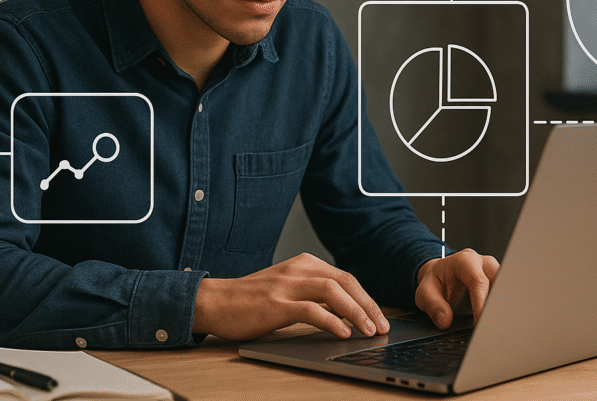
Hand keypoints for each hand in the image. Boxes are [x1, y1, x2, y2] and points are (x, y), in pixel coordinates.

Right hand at [192, 253, 389, 340]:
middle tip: (382, 326)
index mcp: (304, 264)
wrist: (214, 301)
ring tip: (369, 331)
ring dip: (356, 312)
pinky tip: (343, 333)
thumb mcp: (286, 290)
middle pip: (345, 282)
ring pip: (332, 292)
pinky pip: (311, 310)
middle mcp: (298, 269)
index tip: (379, 317)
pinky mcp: (275, 304)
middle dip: (368, 305)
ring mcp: (286, 285)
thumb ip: (312, 295)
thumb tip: (345, 313)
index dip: (366, 298)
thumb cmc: (250, 300)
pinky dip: (331, 320)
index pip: (345, 277)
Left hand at [415, 248, 499, 328]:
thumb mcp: (425, 292)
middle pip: (499, 278)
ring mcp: (493, 271)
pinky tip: (499, 320)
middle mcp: (482, 263)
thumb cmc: (435, 281)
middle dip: (499, 301)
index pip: (478, 280)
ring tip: (498, 325)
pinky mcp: (498, 280)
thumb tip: (444, 320)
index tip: (481, 321)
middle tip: (494, 324)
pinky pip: (506, 292)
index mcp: (464, 261)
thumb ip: (433, 305)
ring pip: (507, 285)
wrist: (439, 274)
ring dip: (504, 304)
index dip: (481, 302)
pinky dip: (503, 306)